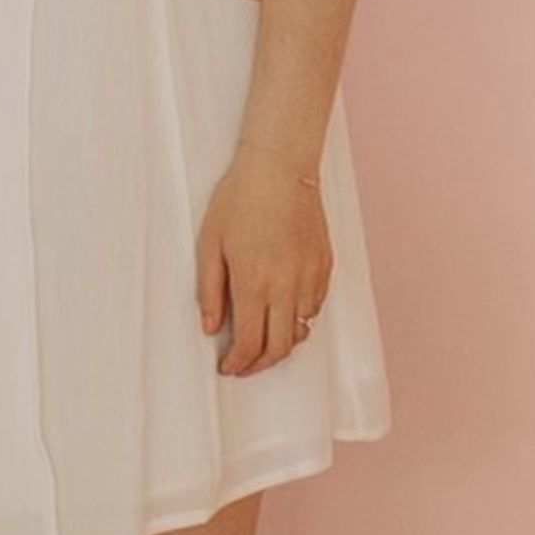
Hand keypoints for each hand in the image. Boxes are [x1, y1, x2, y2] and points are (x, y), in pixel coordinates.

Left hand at [196, 151, 332, 380]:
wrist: (280, 167)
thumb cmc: (240, 199)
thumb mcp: (209, 244)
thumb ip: (209, 290)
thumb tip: (211, 327)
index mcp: (254, 284)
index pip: (250, 345)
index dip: (238, 364)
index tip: (227, 366)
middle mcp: (287, 287)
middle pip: (279, 348)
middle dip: (259, 364)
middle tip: (243, 363)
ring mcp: (310, 277)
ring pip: (301, 330)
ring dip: (281, 342)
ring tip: (262, 336)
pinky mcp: (325, 266)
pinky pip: (315, 306)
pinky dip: (299, 318)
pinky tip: (283, 308)